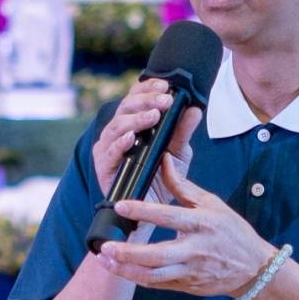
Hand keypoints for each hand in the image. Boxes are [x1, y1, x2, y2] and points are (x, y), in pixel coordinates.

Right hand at [91, 78, 201, 199]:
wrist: (154, 213)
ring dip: (135, 119)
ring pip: (115, 127)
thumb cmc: (162, 179)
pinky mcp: (104, 169)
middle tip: (164, 100)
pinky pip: (108, 153)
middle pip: (125, 108)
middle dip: (145, 101)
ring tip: (153, 116)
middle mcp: (118, 134)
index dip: (147, 88)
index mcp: (133, 124)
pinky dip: (119, 144)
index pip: (135, 98)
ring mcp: (108, 150)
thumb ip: (183, 131)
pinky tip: (131, 137)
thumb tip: (195, 109)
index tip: (165, 85)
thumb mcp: (178, 153)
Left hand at [100, 156, 279, 296]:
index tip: (120, 205)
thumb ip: (183, 186)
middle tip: (105, 246)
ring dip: (126, 270)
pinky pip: (157, 284)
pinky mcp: (187, 286)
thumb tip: (164, 160)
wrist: (254, 269)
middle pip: (157, 254)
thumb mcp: (212, 204)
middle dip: (128, 252)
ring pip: (154, 276)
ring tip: (105, 261)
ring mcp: (190, 272)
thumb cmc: (232, 232)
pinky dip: (137, 278)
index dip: (143, 211)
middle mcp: (195, 250)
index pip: (168, 216)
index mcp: (202, 224)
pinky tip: (120, 270)